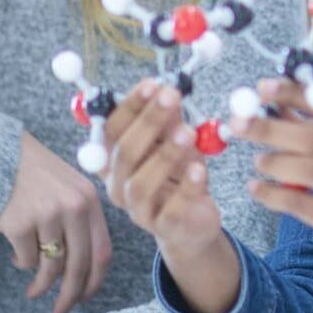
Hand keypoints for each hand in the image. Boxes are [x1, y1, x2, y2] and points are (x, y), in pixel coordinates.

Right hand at [0, 129, 112, 312]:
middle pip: (78, 266)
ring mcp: (47, 216)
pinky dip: (21, 263)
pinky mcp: (19, 224)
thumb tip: (82, 271)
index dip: (95, 281)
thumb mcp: (69, 189)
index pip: (103, 252)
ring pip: (50, 267)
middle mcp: (73, 208)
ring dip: (41, 285)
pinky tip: (15, 255)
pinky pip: (25, 260)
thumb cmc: (35, 177)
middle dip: (70, 295)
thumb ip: (80, 222)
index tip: (86, 297)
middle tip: (60, 312)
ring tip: (33, 290)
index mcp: (90, 201)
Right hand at [101, 81, 223, 258]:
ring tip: (187, 133)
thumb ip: (170, 120)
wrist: (192, 223)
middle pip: (125, 153)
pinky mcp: (164, 228)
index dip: (131, 106)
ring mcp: (138, 210)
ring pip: (140, 183)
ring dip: (164, 155)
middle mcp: (118, 185)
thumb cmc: (179, 176)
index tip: (152, 84)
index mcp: (115, 160)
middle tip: (171, 98)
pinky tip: (199, 170)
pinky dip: (186, 188)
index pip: (113, 129)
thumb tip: (167, 89)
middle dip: (149, 122)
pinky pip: (171, 209)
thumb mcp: (176, 143)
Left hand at [231, 79, 312, 266]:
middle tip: (239, 123)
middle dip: (271, 129)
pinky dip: (273, 194)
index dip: (295, 95)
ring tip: (258, 160)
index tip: (263, 88)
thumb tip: (278, 103)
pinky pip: (301, 205)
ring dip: (273, 162)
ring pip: (308, 171)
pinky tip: (257, 187)